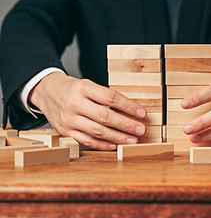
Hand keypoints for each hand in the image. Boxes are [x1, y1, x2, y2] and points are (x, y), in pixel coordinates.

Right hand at [29, 72, 146, 149]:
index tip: (142, 113)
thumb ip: (105, 97)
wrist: (46, 91)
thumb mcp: (88, 85)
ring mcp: (69, 119)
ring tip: (132, 140)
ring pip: (97, 131)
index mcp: (84, 88)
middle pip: (105, 116)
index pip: (111, 98)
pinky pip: (87, 141)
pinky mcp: (65, 131)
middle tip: (141, 129)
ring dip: (118, 137)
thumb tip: (130, 111)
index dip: (129, 106)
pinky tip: (115, 146)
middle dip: (126, 125)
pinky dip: (102, 145)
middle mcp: (75, 104)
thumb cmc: (73, 89)